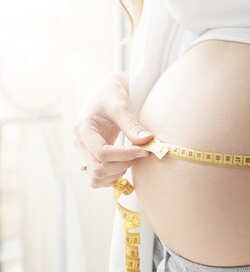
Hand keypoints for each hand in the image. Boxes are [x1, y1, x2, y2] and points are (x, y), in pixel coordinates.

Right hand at [72, 71, 153, 187]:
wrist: (106, 92)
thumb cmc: (111, 94)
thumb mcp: (121, 105)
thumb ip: (132, 124)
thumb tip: (148, 141)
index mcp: (83, 129)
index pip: (102, 153)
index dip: (126, 155)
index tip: (145, 150)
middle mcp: (80, 144)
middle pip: (98, 169)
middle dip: (123, 165)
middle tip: (141, 153)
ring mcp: (84, 152)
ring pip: (96, 178)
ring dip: (118, 173)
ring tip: (133, 158)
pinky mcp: (92, 157)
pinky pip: (99, 177)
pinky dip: (113, 176)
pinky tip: (126, 163)